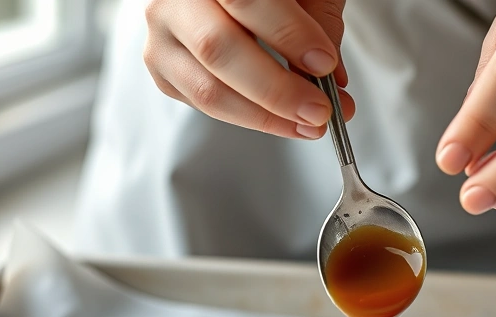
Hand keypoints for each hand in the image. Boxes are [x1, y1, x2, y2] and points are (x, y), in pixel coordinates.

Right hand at [143, 0, 354, 139]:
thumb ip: (317, 23)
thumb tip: (333, 82)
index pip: (245, 1)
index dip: (286, 34)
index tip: (323, 63)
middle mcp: (174, 0)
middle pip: (218, 49)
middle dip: (276, 89)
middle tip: (318, 109)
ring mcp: (162, 36)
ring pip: (208, 90)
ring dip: (265, 116)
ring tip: (308, 124)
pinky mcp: (162, 69)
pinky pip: (204, 105)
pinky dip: (249, 118)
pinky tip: (281, 120)